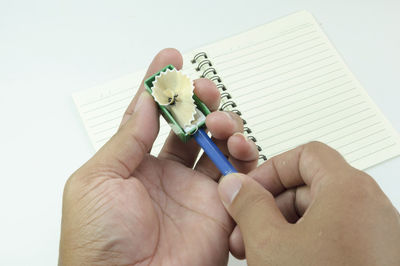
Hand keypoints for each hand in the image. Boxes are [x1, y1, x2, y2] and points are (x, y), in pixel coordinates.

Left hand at [59, 48, 258, 264]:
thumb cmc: (99, 242)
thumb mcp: (98, 180)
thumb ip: (126, 139)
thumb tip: (143, 102)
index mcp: (136, 165)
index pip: (152, 116)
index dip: (162, 86)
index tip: (170, 59)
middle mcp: (168, 175)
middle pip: (192, 126)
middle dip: (200, 101)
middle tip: (202, 91)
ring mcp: (196, 191)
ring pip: (220, 144)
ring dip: (225, 124)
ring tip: (219, 124)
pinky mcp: (221, 209)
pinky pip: (242, 174)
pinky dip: (245, 155)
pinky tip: (237, 147)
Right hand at [218, 142, 399, 265]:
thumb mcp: (270, 245)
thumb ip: (247, 205)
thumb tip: (235, 185)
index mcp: (349, 190)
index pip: (305, 154)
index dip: (271, 168)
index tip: (249, 190)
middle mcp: (368, 207)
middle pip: (308, 184)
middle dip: (269, 205)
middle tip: (245, 229)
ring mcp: (373, 233)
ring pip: (316, 213)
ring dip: (281, 227)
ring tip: (258, 252)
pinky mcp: (370, 255)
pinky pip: (330, 235)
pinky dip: (302, 243)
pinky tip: (281, 263)